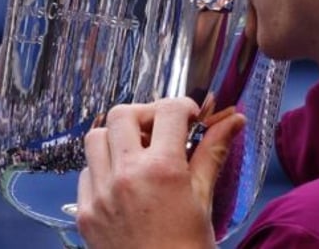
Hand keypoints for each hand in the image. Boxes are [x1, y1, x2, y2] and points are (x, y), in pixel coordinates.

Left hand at [76, 98, 245, 248]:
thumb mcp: (204, 199)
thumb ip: (212, 154)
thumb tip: (234, 120)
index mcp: (162, 170)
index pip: (168, 111)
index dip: (183, 106)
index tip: (190, 116)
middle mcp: (126, 176)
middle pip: (122, 115)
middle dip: (144, 115)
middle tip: (161, 130)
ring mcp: (99, 194)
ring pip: (96, 138)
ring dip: (117, 138)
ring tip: (138, 154)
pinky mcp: (84, 212)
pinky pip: (85, 173)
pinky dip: (102, 169)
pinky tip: (122, 183)